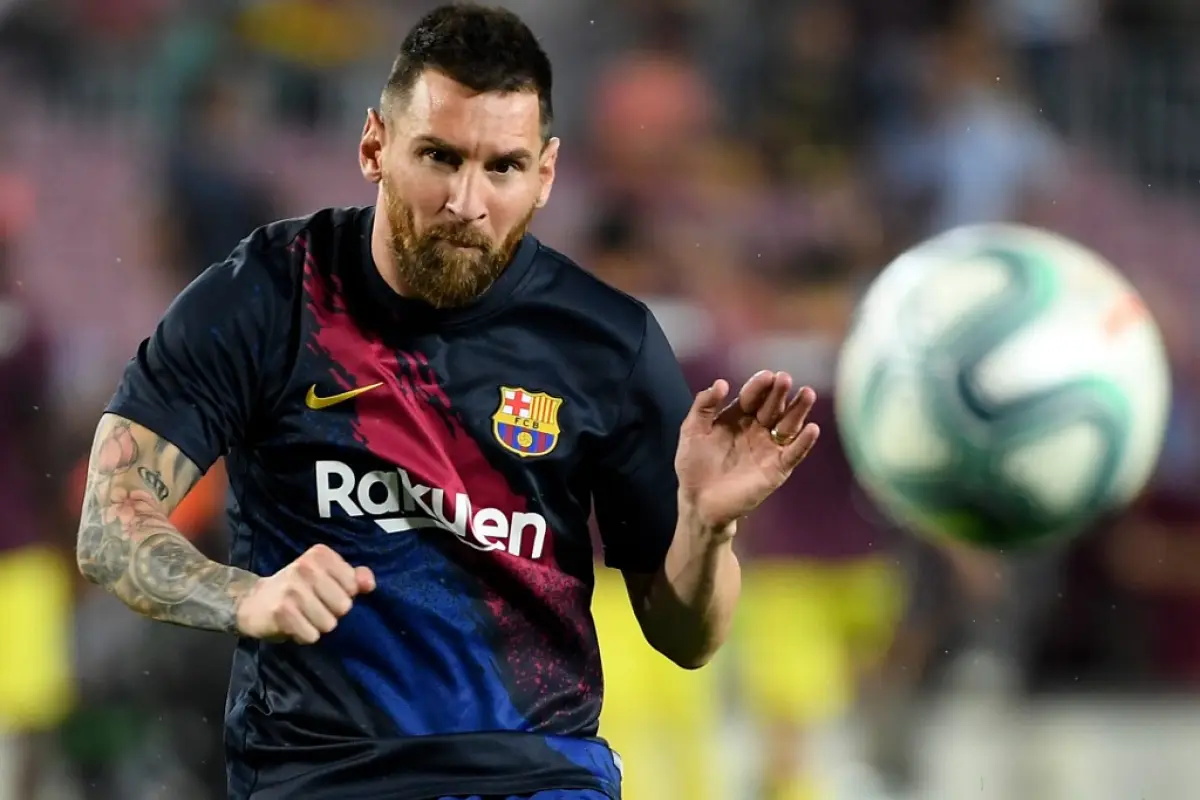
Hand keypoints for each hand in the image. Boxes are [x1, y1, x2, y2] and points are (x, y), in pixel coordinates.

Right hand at [235, 544, 375, 643]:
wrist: (253, 601)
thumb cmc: (296, 589)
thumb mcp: (326, 576)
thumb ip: (353, 578)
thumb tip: (370, 584)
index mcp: (320, 555)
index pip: (354, 586)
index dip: (343, 595)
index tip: (324, 592)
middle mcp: (306, 567)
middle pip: (344, 606)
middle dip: (331, 612)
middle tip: (312, 606)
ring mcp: (292, 588)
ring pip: (329, 623)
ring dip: (318, 626)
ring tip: (302, 615)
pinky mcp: (282, 611)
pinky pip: (312, 635)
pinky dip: (305, 635)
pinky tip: (293, 625)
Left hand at [676, 370, 819, 533]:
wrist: (698, 502)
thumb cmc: (694, 466)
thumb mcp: (692, 431)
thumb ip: (703, 406)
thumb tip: (722, 382)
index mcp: (738, 417)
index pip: (752, 397)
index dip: (759, 386)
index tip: (767, 376)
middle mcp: (757, 429)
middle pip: (772, 407)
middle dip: (779, 393)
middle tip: (785, 379)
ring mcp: (769, 448)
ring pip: (788, 425)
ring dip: (798, 410)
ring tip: (806, 394)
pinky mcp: (778, 468)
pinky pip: (794, 453)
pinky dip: (804, 442)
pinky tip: (812, 428)